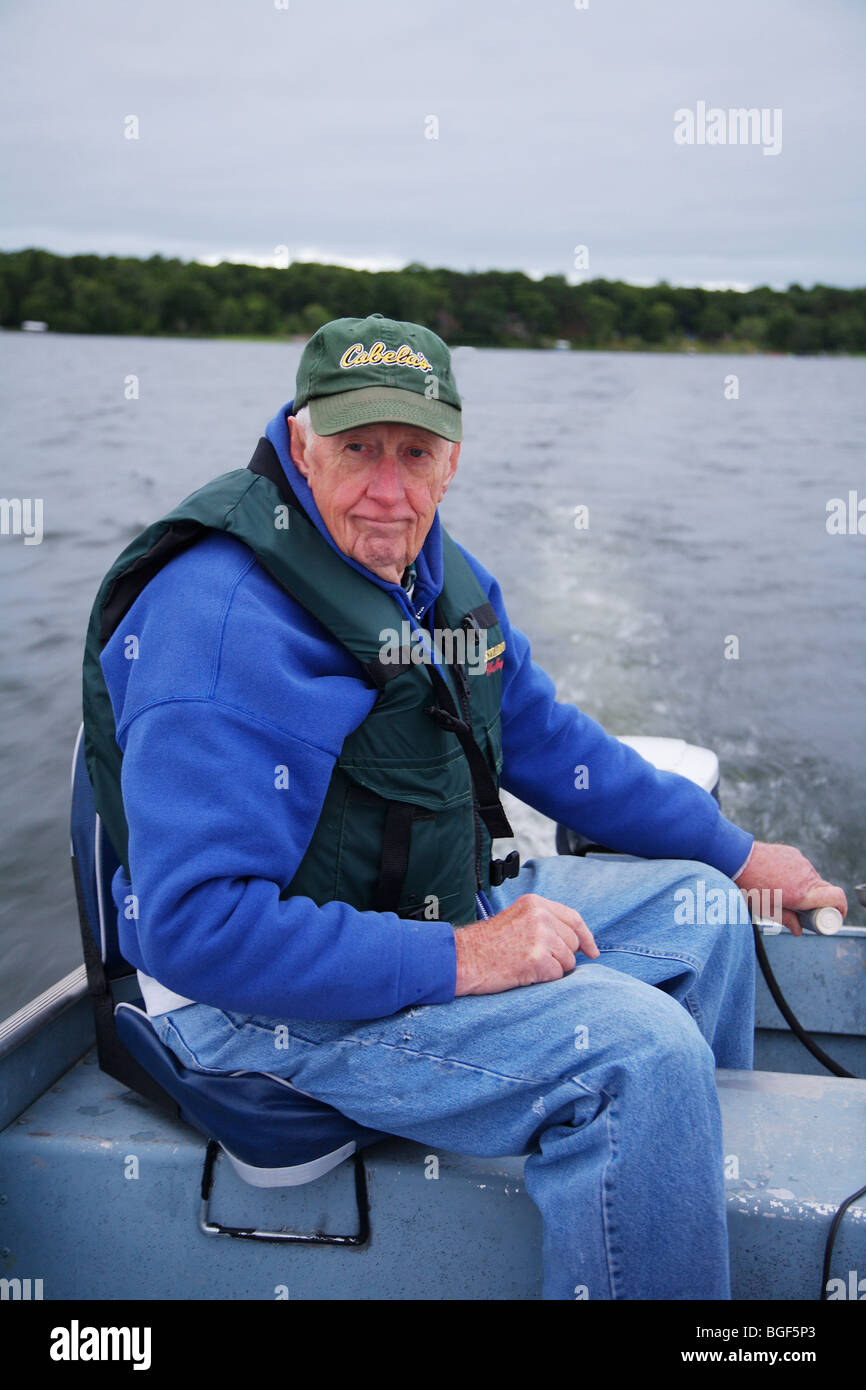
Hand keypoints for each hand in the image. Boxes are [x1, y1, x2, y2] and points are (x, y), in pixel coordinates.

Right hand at [454, 893, 599, 995]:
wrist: (464, 958)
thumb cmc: (486, 943)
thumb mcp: (517, 918)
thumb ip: (544, 921)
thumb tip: (573, 940)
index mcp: (536, 904)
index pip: (574, 919)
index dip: (586, 937)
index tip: (592, 951)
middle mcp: (541, 916)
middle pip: (573, 942)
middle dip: (562, 956)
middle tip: (537, 959)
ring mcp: (540, 937)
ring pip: (567, 961)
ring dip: (552, 968)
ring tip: (526, 964)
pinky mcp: (538, 959)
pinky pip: (556, 975)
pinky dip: (544, 979)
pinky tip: (524, 972)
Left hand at [733, 841, 847, 935]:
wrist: (737, 859)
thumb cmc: (750, 887)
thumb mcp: (767, 910)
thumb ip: (787, 921)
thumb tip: (798, 931)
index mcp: (802, 894)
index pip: (837, 898)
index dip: (841, 907)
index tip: (835, 914)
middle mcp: (806, 877)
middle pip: (825, 891)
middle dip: (819, 901)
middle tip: (804, 908)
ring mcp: (802, 863)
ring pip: (813, 879)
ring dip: (806, 888)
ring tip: (784, 891)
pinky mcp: (794, 853)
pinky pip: (802, 868)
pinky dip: (797, 875)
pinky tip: (779, 878)